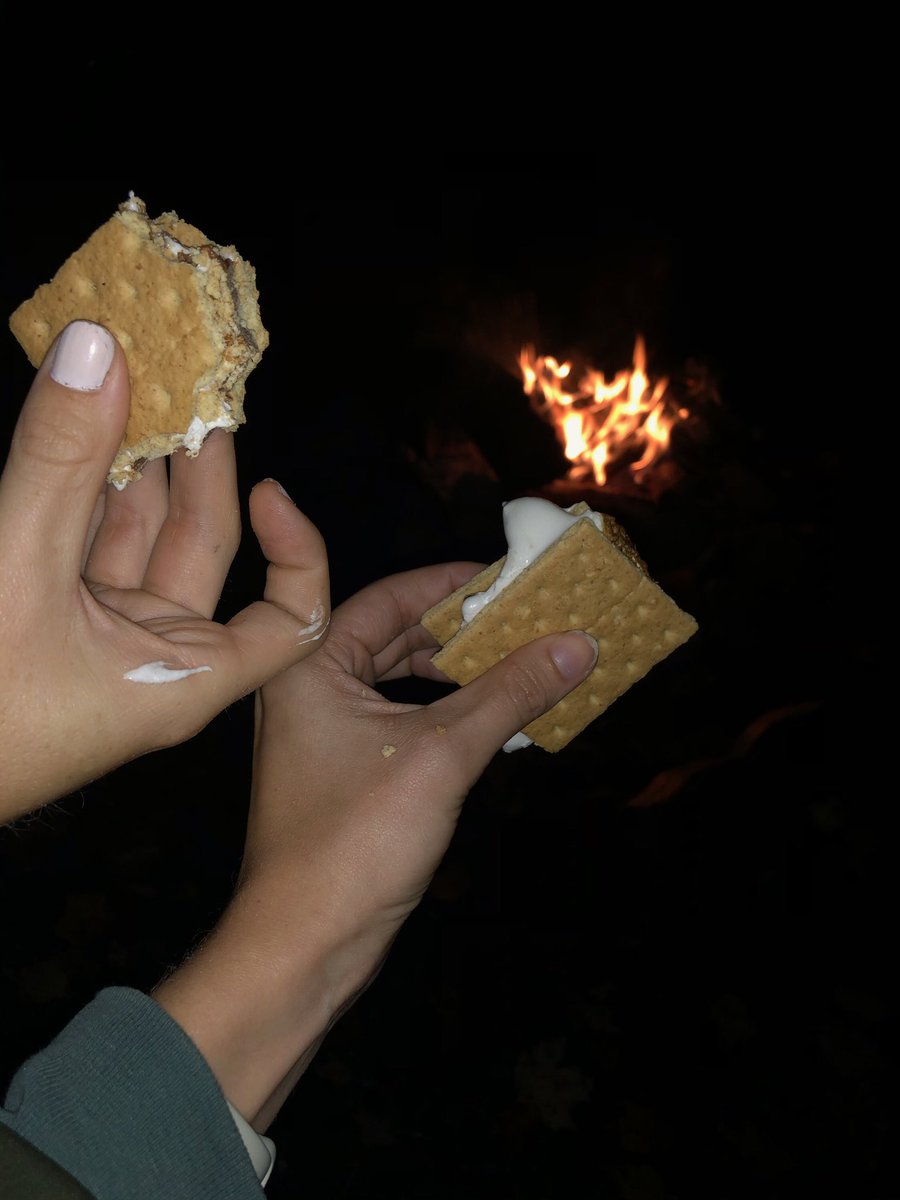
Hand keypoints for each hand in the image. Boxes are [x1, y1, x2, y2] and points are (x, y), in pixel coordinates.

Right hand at [0, 321, 329, 820]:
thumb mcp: (18, 569)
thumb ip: (57, 459)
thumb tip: (95, 345)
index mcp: (185, 677)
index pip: (291, 623)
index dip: (299, 554)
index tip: (268, 490)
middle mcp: (153, 657)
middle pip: (201, 551)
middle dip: (195, 467)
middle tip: (185, 385)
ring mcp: (95, 638)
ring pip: (131, 539)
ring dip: (128, 464)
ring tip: (129, 381)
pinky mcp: (44, 622)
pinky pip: (75, 545)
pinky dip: (76, 490)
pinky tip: (74, 428)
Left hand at [153, 562, 596, 1127]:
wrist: (305, 944)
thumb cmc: (358, 839)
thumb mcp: (443, 754)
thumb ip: (510, 693)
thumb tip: (578, 642)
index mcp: (310, 664)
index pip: (389, 598)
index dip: (452, 585)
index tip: (510, 578)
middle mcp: (309, 688)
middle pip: (396, 637)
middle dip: (463, 632)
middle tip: (528, 620)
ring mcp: (325, 734)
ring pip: (403, 683)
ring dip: (462, 675)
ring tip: (524, 662)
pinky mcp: (345, 773)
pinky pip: (405, 722)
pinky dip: (450, 715)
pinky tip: (497, 717)